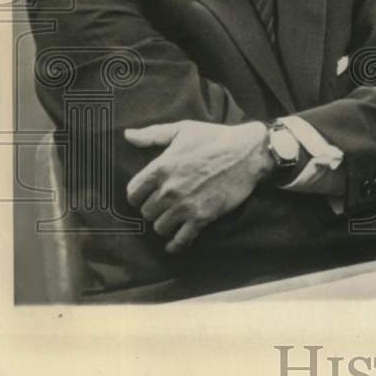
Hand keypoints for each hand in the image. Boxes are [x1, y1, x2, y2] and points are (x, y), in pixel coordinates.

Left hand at [125, 120, 272, 253]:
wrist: (248, 153)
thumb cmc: (215, 138)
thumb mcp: (183, 129)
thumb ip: (153, 134)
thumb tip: (128, 135)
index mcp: (161, 167)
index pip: (133, 192)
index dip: (137, 195)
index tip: (144, 195)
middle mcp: (169, 189)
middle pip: (146, 212)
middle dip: (152, 209)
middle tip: (162, 205)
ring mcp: (185, 205)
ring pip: (160, 227)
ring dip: (164, 224)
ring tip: (171, 219)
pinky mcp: (202, 217)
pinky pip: (181, 239)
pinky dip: (175, 245)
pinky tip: (173, 246)